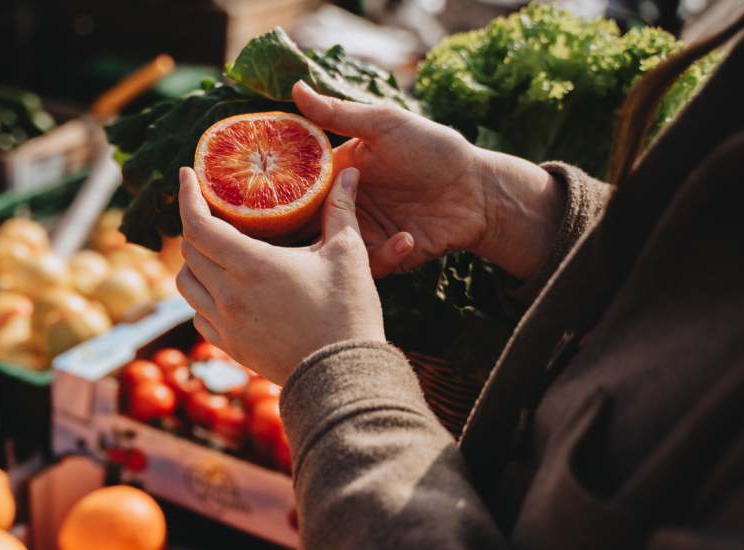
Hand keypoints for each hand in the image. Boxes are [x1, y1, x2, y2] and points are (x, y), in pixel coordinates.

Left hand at [176, 166, 383, 384]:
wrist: (343, 376)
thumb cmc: (347, 314)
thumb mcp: (348, 255)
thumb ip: (341, 209)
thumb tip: (350, 172)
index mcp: (250, 266)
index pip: (197, 223)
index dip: (187, 195)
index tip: (186, 176)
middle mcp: (228, 295)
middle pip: (189, 250)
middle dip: (195, 224)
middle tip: (213, 211)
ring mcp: (225, 324)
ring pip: (186, 284)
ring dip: (194, 262)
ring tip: (215, 250)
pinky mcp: (230, 347)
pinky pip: (198, 315)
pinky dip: (202, 296)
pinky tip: (223, 290)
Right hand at [291, 82, 565, 280]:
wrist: (479, 191)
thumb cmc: (436, 149)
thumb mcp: (386, 125)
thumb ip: (339, 113)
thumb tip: (295, 88)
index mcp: (338, 172)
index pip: (295, 185)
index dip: (277, 192)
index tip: (264, 198)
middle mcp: (345, 204)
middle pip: (305, 224)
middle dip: (298, 232)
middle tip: (303, 233)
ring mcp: (363, 232)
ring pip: (331, 250)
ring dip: (341, 247)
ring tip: (358, 237)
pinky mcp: (384, 257)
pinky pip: (368, 266)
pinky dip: (384, 256)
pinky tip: (407, 237)